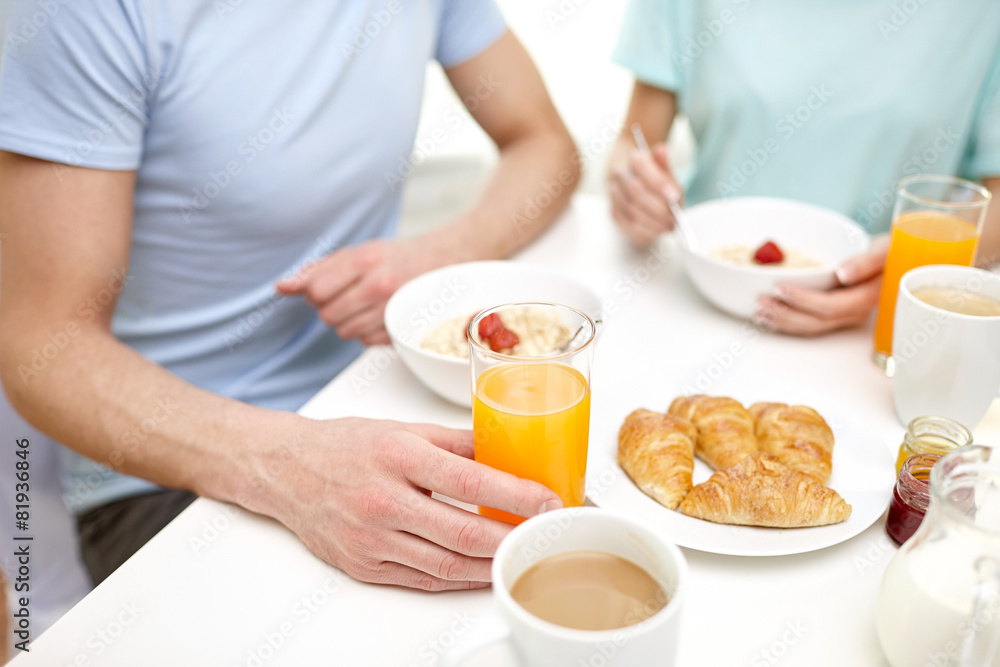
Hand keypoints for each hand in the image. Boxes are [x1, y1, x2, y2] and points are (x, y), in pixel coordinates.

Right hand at [249, 417, 561, 591]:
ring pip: (446, 565)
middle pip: (463, 532)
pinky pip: (422, 579)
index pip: (469, 480)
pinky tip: (482, 571)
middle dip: (514, 538)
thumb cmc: (347, 445)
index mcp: (397, 455)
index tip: (549, 501)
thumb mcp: (405, 429)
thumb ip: (458, 441)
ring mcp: (371, 538)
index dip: (516, 496)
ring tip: (522, 555)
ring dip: (491, 565)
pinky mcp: (364, 566)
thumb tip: (510, 450)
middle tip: (545, 533)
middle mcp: (382, 499)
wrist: (286, 470)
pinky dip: (458, 579)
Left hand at [276, 237, 445, 344]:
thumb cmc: (393, 258)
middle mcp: (378, 286)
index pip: (316, 292)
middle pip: (327, 315)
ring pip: (344, 331)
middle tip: (348, 296)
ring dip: (347, 321)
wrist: (439, 264)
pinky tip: (378, 316)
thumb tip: (282, 287)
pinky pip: (364, 342)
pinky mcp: (401, 330)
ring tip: (364, 305)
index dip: (314, 293)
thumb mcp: (355, 253)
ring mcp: (392, 310)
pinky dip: (366, 332)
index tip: (327, 288)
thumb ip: (317, 270)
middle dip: (330, 308)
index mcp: (364, 261)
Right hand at [609, 142, 682, 246]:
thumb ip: (665, 165)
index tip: (674, 196)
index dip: (657, 182)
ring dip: (651, 222)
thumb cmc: (654, 178)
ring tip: (668, 227)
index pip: (641, 166)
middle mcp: (619, 175)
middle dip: (656, 207)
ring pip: (629, 209)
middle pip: (634, 190)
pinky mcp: (613, 212)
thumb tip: (662, 149)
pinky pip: (625, 224)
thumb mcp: (663, 170)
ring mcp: (613, 194)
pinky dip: (643, 231)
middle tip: (672, 218)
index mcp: (633, 159)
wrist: (634, 182)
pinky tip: (656, 232)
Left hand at [754, 235, 890, 335]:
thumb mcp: (885, 250)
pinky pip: (813, 324)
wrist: (901, 261)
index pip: (830, 307)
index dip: (802, 301)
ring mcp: (847, 317)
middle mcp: (856, 312)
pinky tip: (772, 317)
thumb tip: (843, 274)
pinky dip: (790, 321)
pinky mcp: (838, 315)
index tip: (779, 288)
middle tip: (760, 304)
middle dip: (786, 315)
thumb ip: (868, 262)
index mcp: (867, 298)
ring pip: (813, 327)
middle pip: (817, 322)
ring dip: (784, 322)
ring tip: (759, 313)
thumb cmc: (892, 252)